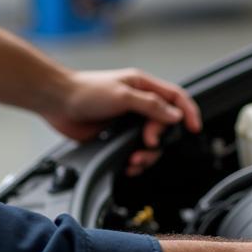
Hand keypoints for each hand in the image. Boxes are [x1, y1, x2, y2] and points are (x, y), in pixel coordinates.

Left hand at [40, 68, 201, 174]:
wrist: (57, 102)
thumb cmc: (85, 90)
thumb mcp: (122, 95)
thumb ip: (150, 106)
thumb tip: (174, 115)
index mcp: (143, 86)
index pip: (175, 98)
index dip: (188, 112)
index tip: (193, 128)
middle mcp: (138, 104)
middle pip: (165, 126)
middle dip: (159, 139)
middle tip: (147, 143)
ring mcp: (127, 122)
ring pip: (150, 143)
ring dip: (146, 155)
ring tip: (133, 159)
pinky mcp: (116, 138)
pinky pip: (133, 152)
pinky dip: (134, 162)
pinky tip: (126, 164)